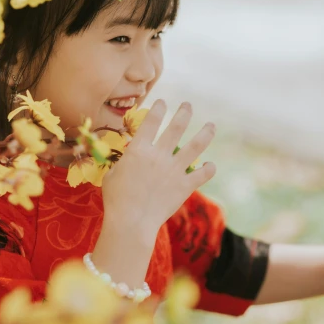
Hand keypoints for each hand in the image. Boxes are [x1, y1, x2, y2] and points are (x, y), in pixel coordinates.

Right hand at [101, 100, 216, 245]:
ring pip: (196, 145)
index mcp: (139, 150)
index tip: (163, 102)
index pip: (152, 121)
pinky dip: (209, 168)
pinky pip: (203, 174)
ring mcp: (175, 170)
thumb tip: (129, 159)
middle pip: (177, 126)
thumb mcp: (112, 174)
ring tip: (211, 125)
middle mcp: (159, 155)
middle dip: (184, 112)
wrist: (131, 221)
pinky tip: (210, 165)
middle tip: (188, 105)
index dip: (158, 108)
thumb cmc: (116, 199)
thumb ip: (124, 162)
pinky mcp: (185, 186)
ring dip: (205, 133)